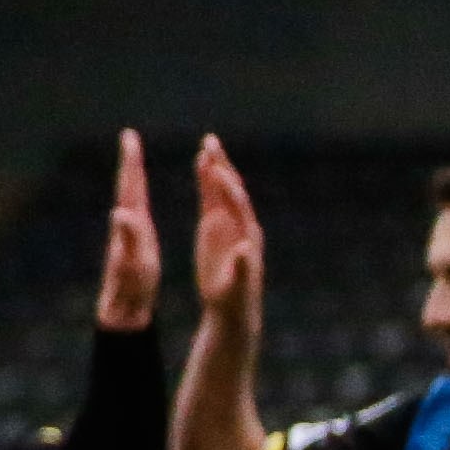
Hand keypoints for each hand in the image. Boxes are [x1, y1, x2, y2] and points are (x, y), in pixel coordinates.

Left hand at [96, 127, 160, 329]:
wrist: (122, 309)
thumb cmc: (131, 286)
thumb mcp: (134, 260)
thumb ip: (128, 236)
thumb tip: (119, 213)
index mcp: (129, 224)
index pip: (130, 186)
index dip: (131, 162)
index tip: (129, 136)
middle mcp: (125, 225)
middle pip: (128, 186)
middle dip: (130, 161)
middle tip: (129, 137)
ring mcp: (127, 235)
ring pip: (130, 199)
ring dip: (133, 177)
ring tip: (133, 161)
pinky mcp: (132, 245)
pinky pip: (137, 213)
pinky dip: (139, 201)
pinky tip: (137, 203)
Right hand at [192, 134, 263, 331]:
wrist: (232, 307)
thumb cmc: (233, 299)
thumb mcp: (237, 285)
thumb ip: (243, 266)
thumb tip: (246, 248)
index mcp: (247, 236)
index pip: (239, 206)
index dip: (228, 189)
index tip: (216, 172)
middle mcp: (242, 224)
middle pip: (234, 189)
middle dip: (224, 166)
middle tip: (212, 143)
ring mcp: (231, 223)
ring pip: (225, 189)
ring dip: (217, 166)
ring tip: (207, 144)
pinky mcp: (218, 226)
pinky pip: (213, 197)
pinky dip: (208, 180)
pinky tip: (202, 164)